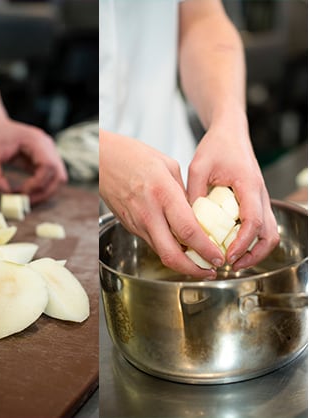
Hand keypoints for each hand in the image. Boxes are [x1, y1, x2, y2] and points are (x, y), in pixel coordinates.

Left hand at [0, 117, 67, 203]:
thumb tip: (6, 196)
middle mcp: (47, 145)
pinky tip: (25, 192)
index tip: (21, 193)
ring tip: (24, 199)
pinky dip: (41, 189)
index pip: (48, 165)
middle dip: (43, 193)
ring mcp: (49, 152)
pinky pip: (50, 178)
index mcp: (35, 140)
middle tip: (24, 202)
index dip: (37, 184)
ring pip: (58, 179)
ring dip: (44, 193)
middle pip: (58, 175)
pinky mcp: (45, 160)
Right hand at [99, 131, 222, 277]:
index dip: (206, 249)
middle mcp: (148, 213)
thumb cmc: (132, 156)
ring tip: (198, 262)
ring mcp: (136, 222)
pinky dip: (167, 249)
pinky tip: (178, 246)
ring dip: (181, 262)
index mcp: (163, 194)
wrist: (101, 158)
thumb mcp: (168, 166)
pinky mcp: (129, 226)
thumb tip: (197, 211)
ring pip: (161, 253)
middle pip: (171, 254)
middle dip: (193, 269)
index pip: (188, 231)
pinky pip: (152, 242)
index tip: (218, 257)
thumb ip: (184, 192)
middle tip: (210, 271)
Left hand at [187, 111, 278, 269]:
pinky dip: (250, 240)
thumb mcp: (198, 167)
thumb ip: (194, 193)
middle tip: (231, 265)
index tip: (228, 256)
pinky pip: (261, 226)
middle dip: (253, 254)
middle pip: (270, 234)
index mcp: (248, 184)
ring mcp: (261, 198)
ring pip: (270, 232)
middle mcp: (260, 193)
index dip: (242, 243)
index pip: (253, 221)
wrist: (230, 133)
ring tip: (232, 261)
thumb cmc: (216, 146)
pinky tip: (231, 245)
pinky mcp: (256, 201)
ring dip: (254, 250)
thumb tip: (186, 221)